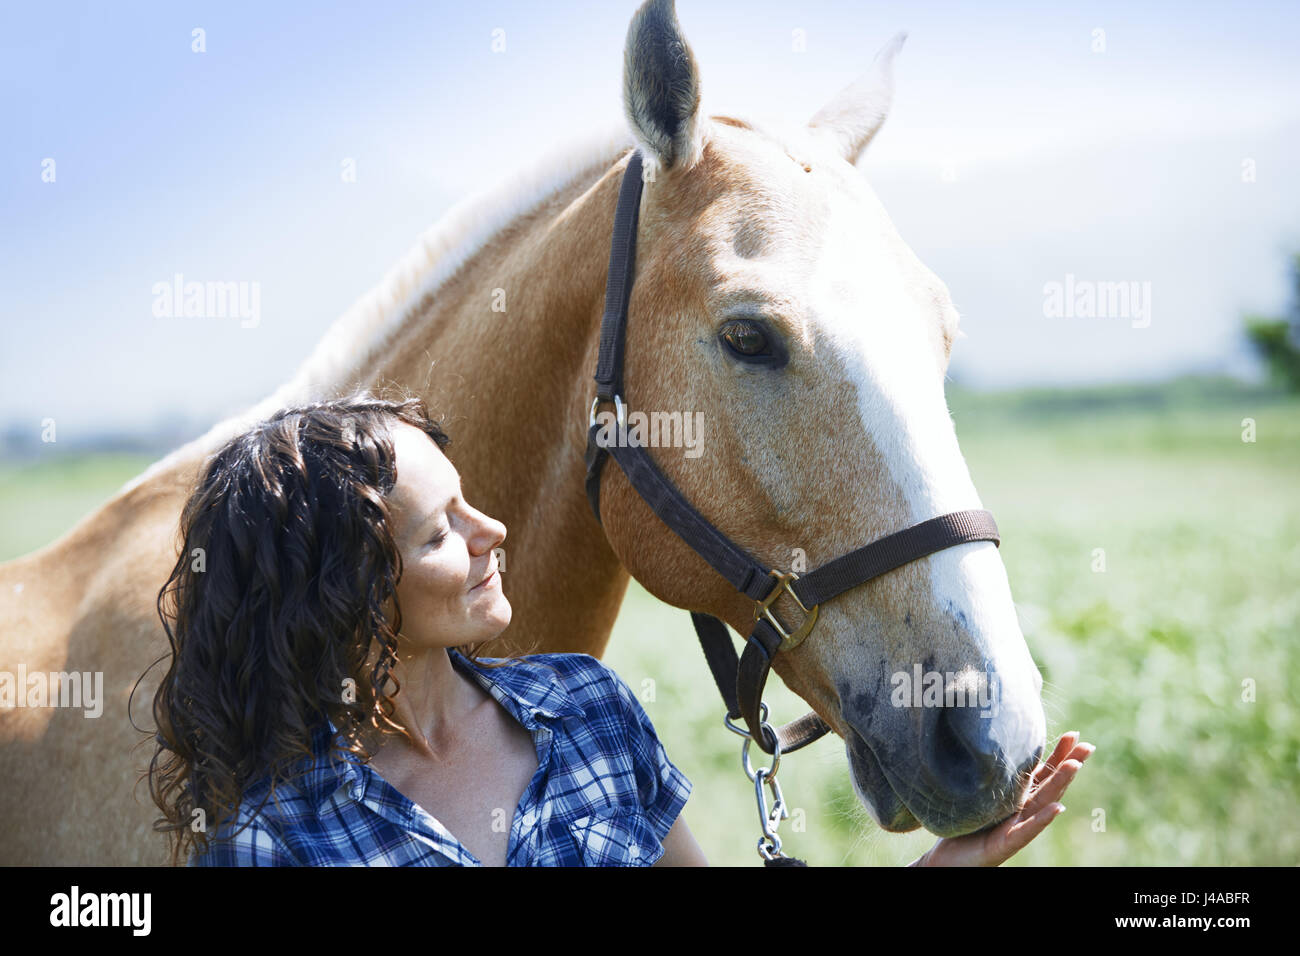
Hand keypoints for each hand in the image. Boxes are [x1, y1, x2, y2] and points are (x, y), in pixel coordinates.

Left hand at [910, 731, 1094, 866]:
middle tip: (1087, 746)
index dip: (1059, 755)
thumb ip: (995, 775)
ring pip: (1043, 803)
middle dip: (1069, 765)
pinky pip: (1026, 830)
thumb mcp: (983, 795)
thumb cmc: (968, 824)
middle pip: (1050, 785)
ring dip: (1059, 784)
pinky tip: (1057, 809)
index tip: (1074, 734)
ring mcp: (1018, 827)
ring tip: (1075, 765)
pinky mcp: (1006, 843)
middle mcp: (1023, 811)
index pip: (1043, 773)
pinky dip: (1042, 819)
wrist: (951, 857)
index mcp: (1018, 798)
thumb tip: (997, 742)